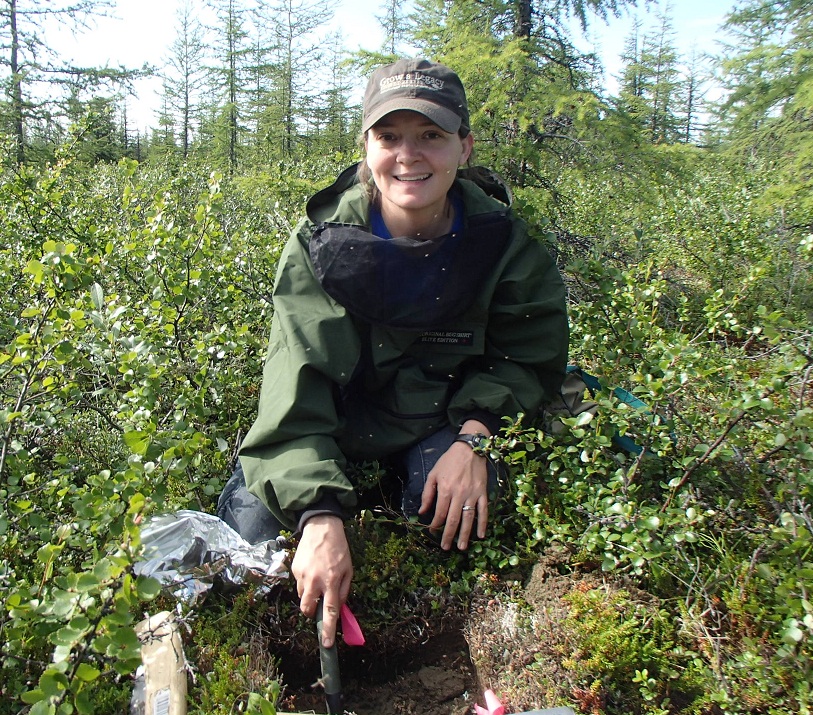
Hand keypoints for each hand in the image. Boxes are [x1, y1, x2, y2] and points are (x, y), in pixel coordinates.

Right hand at [291, 514, 352, 647]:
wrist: (321, 528)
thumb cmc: (339, 549)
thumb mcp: (349, 569)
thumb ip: (345, 591)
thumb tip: (339, 609)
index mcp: (332, 581)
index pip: (329, 612)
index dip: (327, 630)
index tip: (326, 644)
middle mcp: (315, 580)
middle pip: (308, 610)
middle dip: (311, 613)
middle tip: (318, 605)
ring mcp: (302, 575)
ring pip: (302, 598)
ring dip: (309, 596)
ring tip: (317, 580)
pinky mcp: (294, 570)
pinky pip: (299, 584)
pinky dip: (305, 583)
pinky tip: (312, 570)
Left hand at [419, 422, 489, 550]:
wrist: (470, 448)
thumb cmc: (449, 461)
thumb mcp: (433, 474)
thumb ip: (427, 494)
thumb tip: (422, 512)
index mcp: (445, 489)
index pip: (439, 513)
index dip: (435, 525)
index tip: (433, 531)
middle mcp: (459, 494)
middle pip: (453, 519)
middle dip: (448, 535)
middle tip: (446, 548)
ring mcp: (472, 494)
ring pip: (468, 518)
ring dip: (465, 534)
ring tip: (462, 547)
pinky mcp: (483, 493)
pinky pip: (483, 511)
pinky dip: (483, 523)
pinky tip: (481, 535)